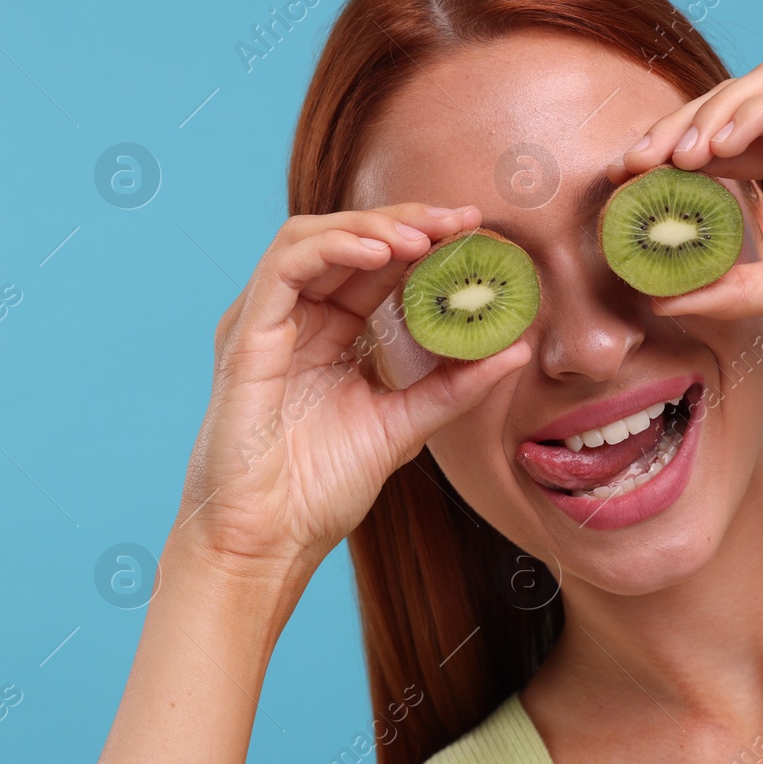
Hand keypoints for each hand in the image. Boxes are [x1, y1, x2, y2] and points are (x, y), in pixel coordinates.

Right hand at [175, 203, 530, 594]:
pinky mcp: (246, 334)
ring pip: (313, 238)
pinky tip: (380, 251)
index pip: (377, 266)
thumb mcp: (404, 427)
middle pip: (348, 241)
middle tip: (464, 221)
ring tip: (424, 236)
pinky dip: (333, 245)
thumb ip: (455, 386)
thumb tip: (516, 350)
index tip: (477, 235)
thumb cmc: (318, 492)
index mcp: (329, 335)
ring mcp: (267, 323)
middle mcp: (295, 319)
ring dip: (372, 225)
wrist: (268, 542)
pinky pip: (285, 265)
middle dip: (408, 222)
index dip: (425, 242)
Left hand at [608, 54, 762, 373]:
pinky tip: (722, 147)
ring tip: (676, 156)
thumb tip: (663, 300)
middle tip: (633, 163)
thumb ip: (734, 288)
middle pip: (740, 100)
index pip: (727, 135)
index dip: (672, 148)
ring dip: (717, 112)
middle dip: (680, 125)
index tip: (624, 179)